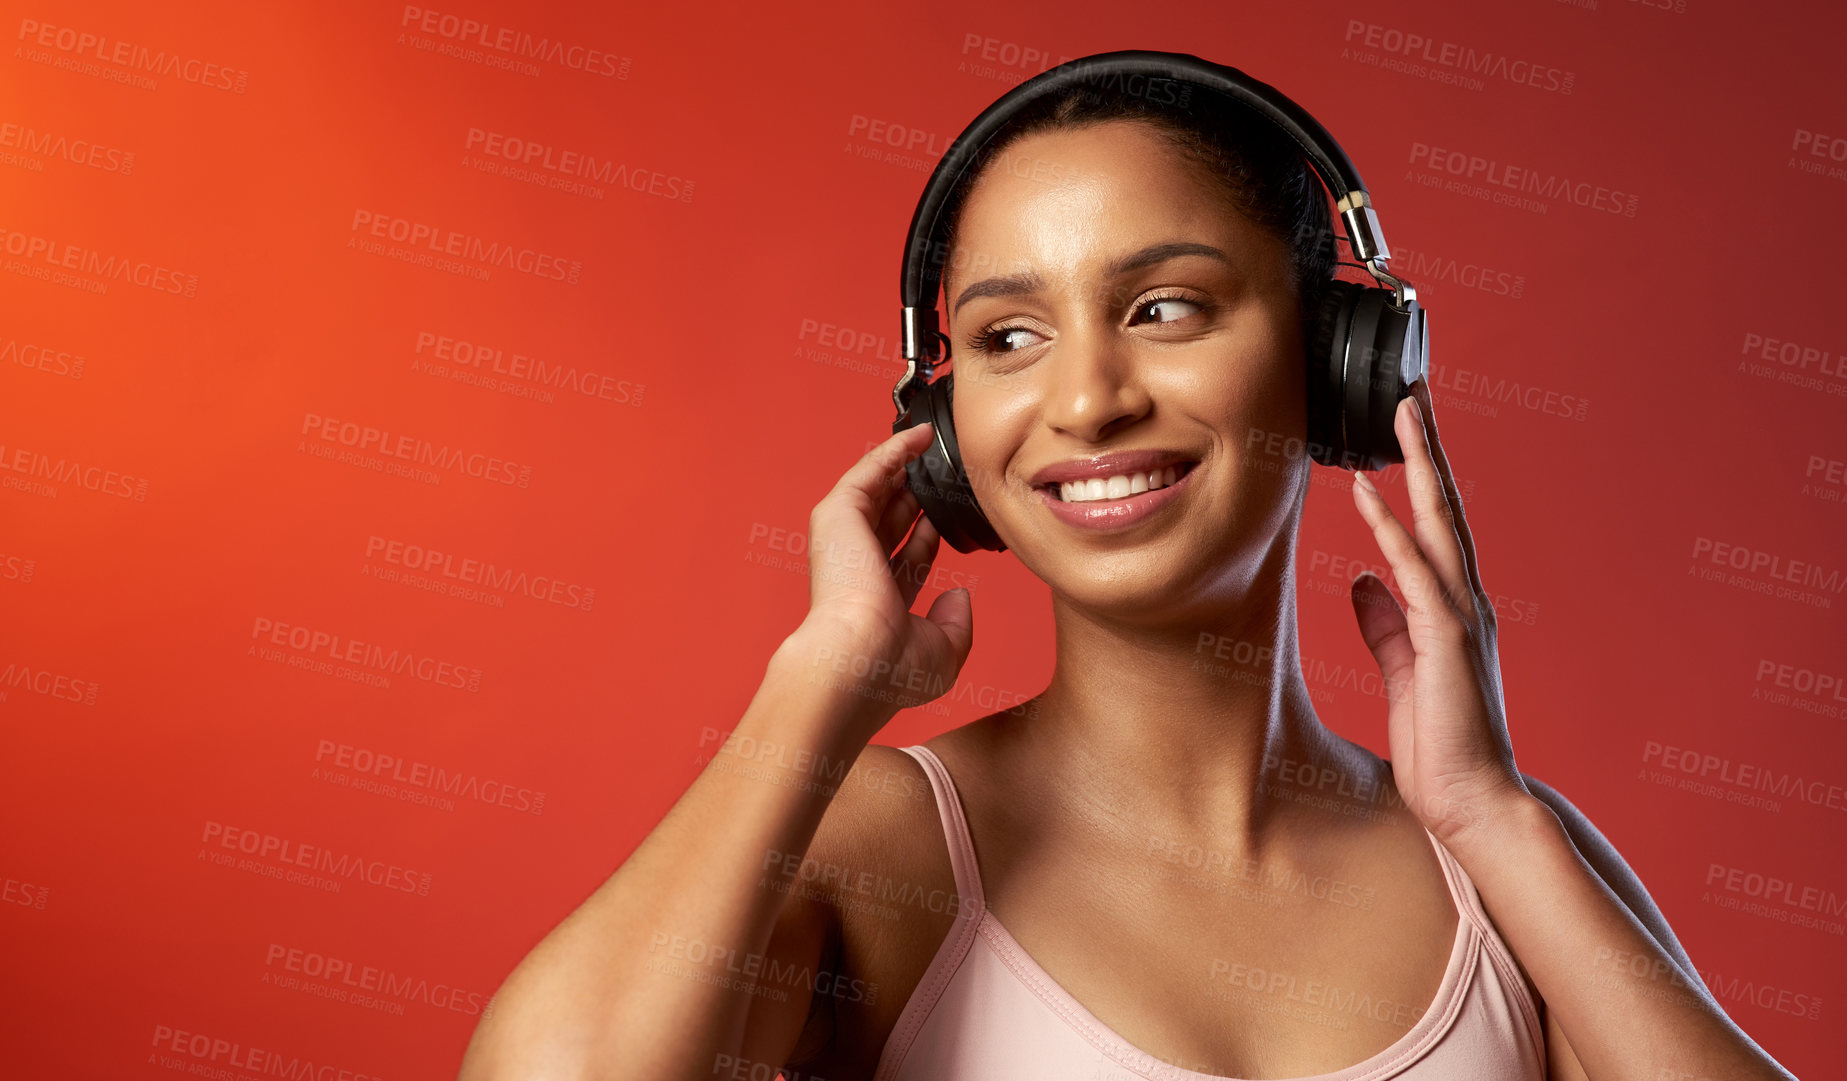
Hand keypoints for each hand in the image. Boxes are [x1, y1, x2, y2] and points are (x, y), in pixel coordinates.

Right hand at [779, 423, 974, 725]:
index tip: (949, 516)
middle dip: (913, 494)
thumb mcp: (941, 652)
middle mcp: (858, 567)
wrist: (856, 659)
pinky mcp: (838, 515)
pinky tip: (918, 436)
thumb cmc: (890, 669)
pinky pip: (869, 472)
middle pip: (890, 519)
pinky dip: (892, 452)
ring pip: (877, 491)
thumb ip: (956, 624)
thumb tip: (960, 595)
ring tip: (930, 438)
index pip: (907, 557)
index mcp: (878, 600)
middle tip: (941, 468)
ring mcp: (845, 539)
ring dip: (901, 464)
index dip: (929, 536)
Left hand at [1346, 380, 1530, 844]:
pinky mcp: (1446, 641)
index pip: (1435, 526)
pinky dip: (1392, 529)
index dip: (1420, 475)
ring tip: (1402, 412)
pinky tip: (1369, 492)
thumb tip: (1359, 580)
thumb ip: (1385, 626)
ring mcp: (1460, 618)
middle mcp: (1464, 602)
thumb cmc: (1440, 745)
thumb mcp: (1402, 672)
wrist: (1472, 802)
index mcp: (1453, 608)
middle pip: (1445, 508)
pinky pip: (1416, 572)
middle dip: (1428, 449)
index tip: (1404, 428)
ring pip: (1439, 524)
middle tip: (1412, 391)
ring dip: (1419, 466)